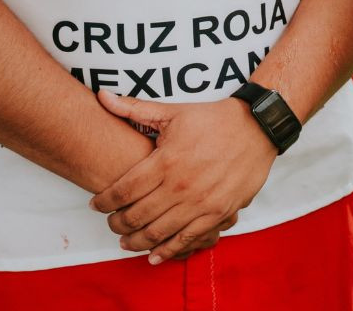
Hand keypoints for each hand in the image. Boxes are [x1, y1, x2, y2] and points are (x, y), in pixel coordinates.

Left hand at [88, 90, 277, 262]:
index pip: (123, 190)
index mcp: (165, 161)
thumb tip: (102, 96)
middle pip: (135, 216)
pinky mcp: (218, 214)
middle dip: (116, 224)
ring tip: (125, 241)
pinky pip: (187, 240)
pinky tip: (154, 255)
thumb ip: (134, 109)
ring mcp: (200, 203)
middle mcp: (180, 186)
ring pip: (157, 233)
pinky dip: (167, 251)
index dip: (103, 201)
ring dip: (136, 241)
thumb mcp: (173, 112)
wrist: (257, 129)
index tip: (95, 204)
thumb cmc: (213, 120)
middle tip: (111, 223)